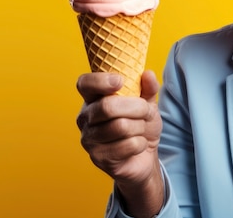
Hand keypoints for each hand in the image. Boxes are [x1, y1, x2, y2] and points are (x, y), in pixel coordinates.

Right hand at [76, 71, 163, 216]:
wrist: (144, 156)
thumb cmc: (140, 125)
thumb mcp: (148, 103)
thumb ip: (148, 88)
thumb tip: (148, 74)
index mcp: (93, 99)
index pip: (84, 84)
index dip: (100, 81)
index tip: (120, 81)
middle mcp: (85, 118)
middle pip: (107, 106)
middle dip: (137, 107)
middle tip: (146, 111)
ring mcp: (89, 139)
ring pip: (120, 127)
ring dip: (140, 127)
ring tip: (141, 128)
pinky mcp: (99, 158)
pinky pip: (128, 146)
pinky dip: (141, 143)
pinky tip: (138, 144)